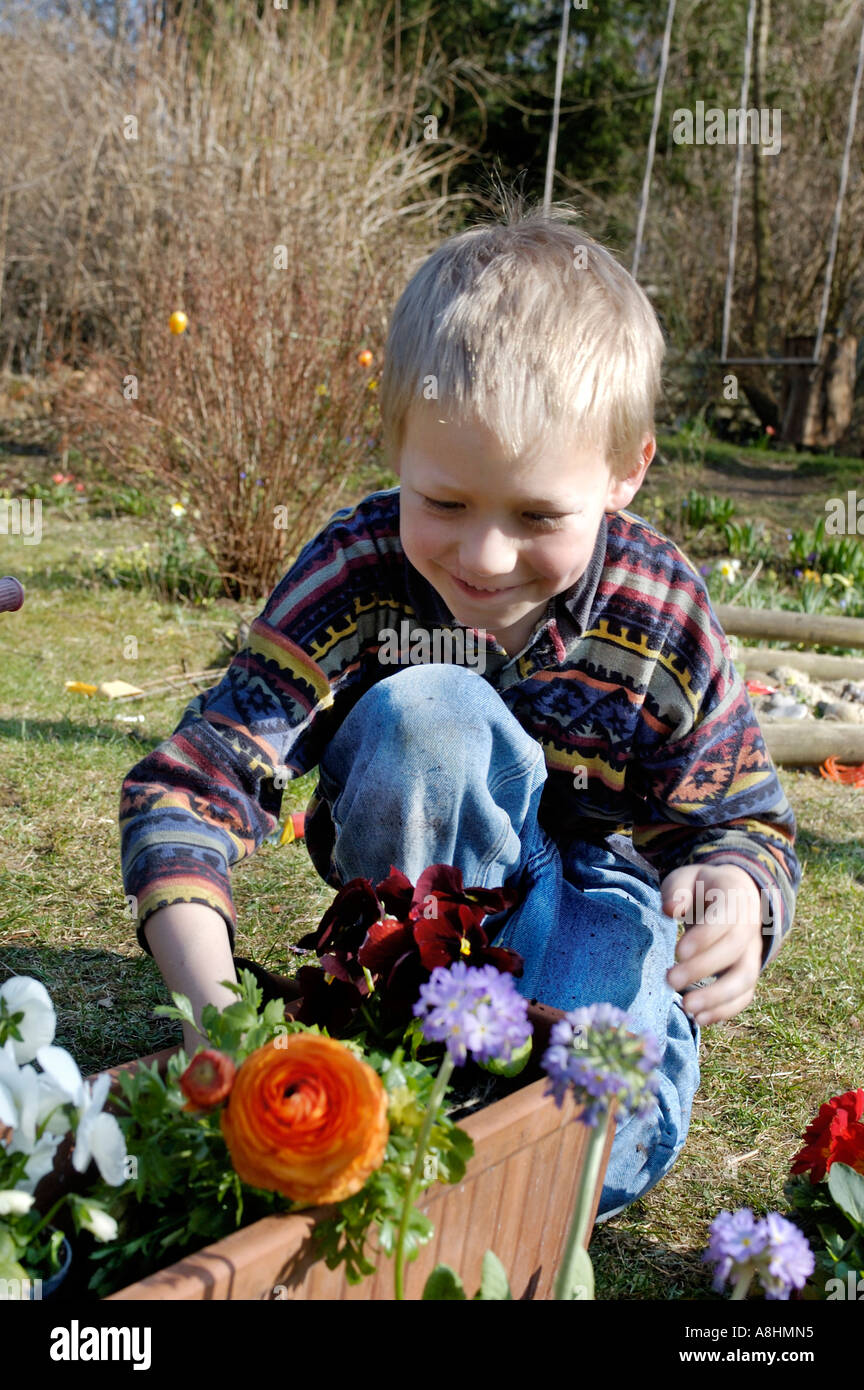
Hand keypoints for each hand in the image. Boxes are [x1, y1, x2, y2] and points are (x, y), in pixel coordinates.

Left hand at [661, 864, 763, 1025]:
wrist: (732, 893)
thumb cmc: (701, 888)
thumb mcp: (686, 878)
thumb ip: (677, 890)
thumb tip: (670, 909)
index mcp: (735, 897)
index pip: (725, 919)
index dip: (704, 937)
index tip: (678, 951)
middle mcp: (750, 926)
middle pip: (734, 951)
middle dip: (702, 969)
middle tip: (670, 980)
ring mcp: (751, 951)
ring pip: (745, 978)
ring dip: (717, 996)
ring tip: (687, 1008)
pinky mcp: (747, 972)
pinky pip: (745, 995)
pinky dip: (726, 1010)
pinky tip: (700, 1018)